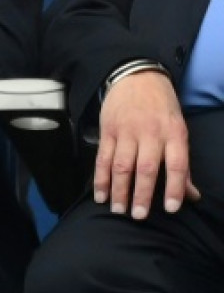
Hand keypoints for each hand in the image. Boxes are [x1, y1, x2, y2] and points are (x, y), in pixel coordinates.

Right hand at [95, 71, 199, 218]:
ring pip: (122, 165)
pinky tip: (100, 193)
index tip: (170, 208)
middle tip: (138, 215)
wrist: (136, 76)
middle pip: (145, 168)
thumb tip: (191, 195)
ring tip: (117, 209)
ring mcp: (126, 131)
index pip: (176, 165)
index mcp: (174, 134)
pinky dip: (100, 177)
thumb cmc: (162, 107)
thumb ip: (182, 164)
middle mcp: (150, 133)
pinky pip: (103, 157)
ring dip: (118, 189)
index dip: (174, 188)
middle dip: (141, 194)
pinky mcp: (108, 130)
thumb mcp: (179, 130)